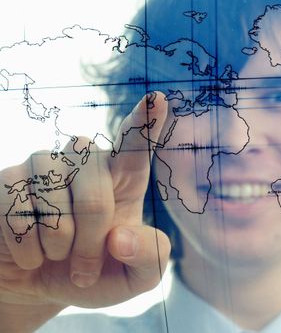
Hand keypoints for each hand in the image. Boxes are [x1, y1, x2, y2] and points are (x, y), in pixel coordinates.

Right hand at [0, 92, 170, 328]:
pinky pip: (15, 206)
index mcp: (124, 179)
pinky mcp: (8, 181)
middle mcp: (85, 164)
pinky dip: (26, 244)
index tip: (158, 100)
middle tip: (85, 271)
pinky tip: (31, 254)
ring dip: (58, 240)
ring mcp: (45, 167)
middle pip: (94, 187)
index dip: (145, 124)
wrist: (42, 287)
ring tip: (57, 256)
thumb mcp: (135, 280)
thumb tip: (121, 238)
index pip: (135, 146)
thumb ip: (149, 260)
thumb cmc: (96, 274)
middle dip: (92, 238)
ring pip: (52, 192)